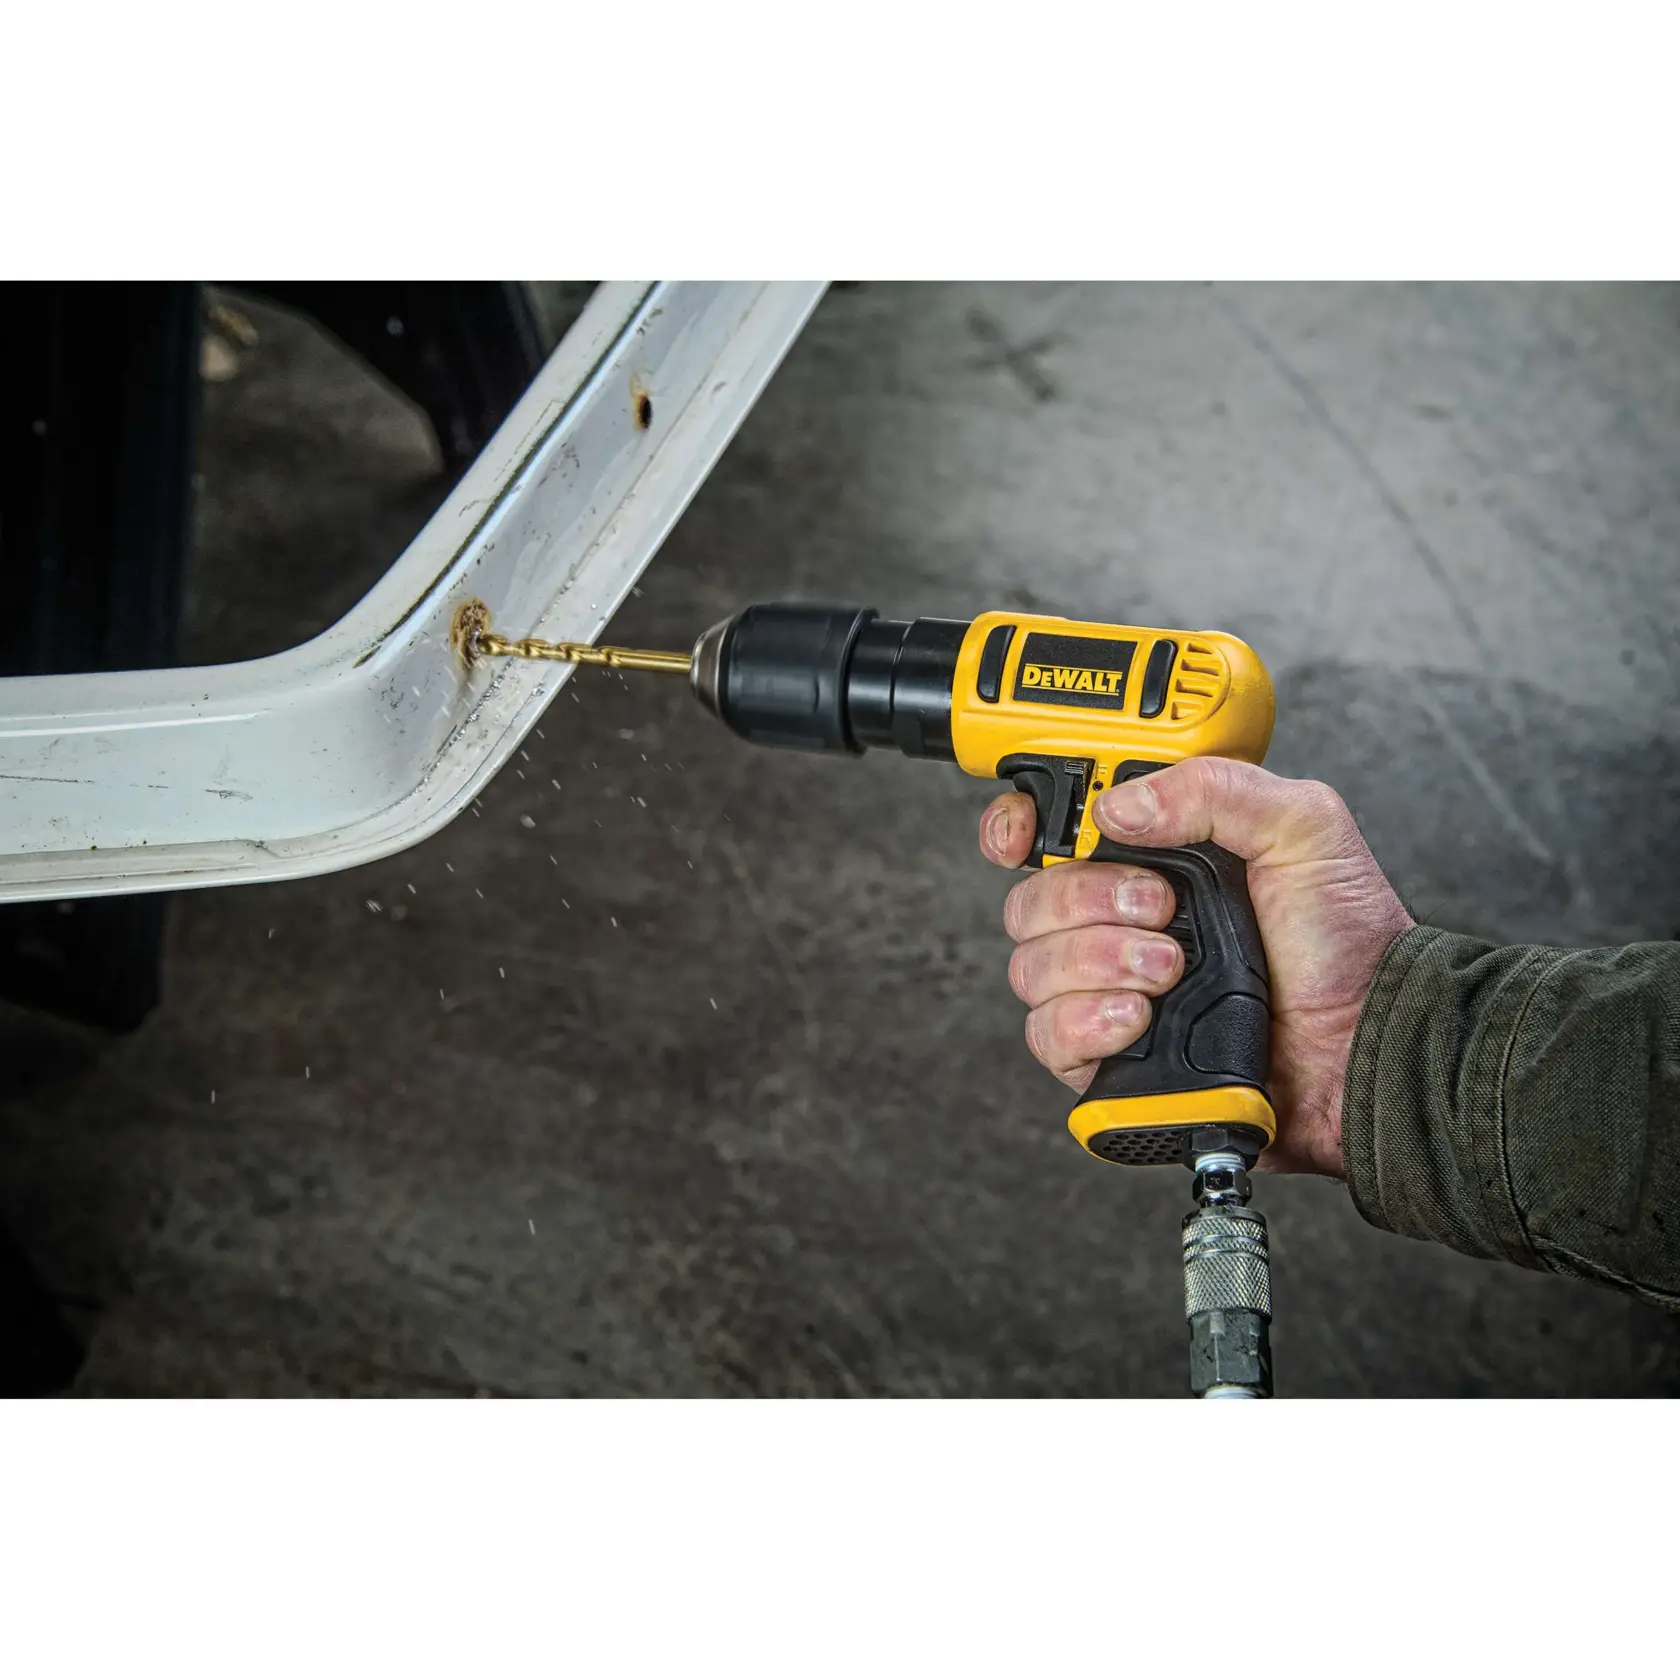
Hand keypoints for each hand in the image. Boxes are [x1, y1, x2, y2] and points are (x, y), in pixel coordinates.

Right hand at [978, 759, 1412, 1175]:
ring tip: (1171, 971)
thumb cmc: (1348, 946)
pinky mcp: (1112, 1058)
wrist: (1367, 1047)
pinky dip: (1087, 1022)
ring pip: (1032, 967)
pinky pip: (1048, 1037)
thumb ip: (1215, 789)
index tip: (1026, 837)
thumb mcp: (1302, 828)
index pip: (1049, 832)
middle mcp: (1121, 923)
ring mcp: (1111, 991)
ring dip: (1097, 962)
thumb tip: (1119, 804)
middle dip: (1087, 901)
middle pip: (1030, 900)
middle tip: (1163, 911)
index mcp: (1154, 860)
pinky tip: (1140, 1018)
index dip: (1017, 828)